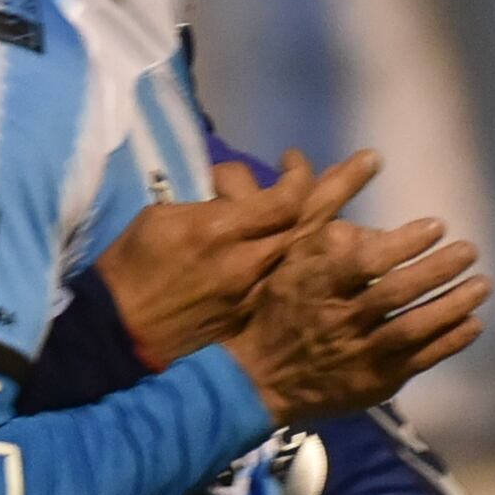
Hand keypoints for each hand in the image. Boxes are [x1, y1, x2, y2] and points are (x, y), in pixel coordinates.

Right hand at [98, 151, 371, 371]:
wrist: (122, 334)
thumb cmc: (131, 268)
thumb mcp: (160, 219)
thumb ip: (208, 205)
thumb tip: (238, 195)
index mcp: (221, 230)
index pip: (282, 198)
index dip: (298, 176)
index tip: (298, 161)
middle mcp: (248, 261)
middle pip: (309, 220)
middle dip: (341, 186)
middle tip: (370, 159)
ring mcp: (255, 293)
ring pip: (308, 255)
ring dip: (343, 231)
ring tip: (372, 210)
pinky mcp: (254, 315)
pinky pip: (295, 286)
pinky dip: (318, 269)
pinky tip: (338, 258)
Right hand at [217, 206, 487, 427]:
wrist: (260, 378)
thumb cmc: (279, 306)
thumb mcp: (290, 259)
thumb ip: (326, 224)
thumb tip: (373, 201)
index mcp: (315, 285)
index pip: (363, 262)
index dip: (403, 243)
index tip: (436, 226)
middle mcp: (338, 319)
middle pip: (394, 294)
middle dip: (437, 270)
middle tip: (470, 249)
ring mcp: (358, 354)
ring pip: (412, 329)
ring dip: (452, 306)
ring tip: (483, 284)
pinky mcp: (374, 381)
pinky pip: (419, 360)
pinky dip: (449, 342)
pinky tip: (474, 323)